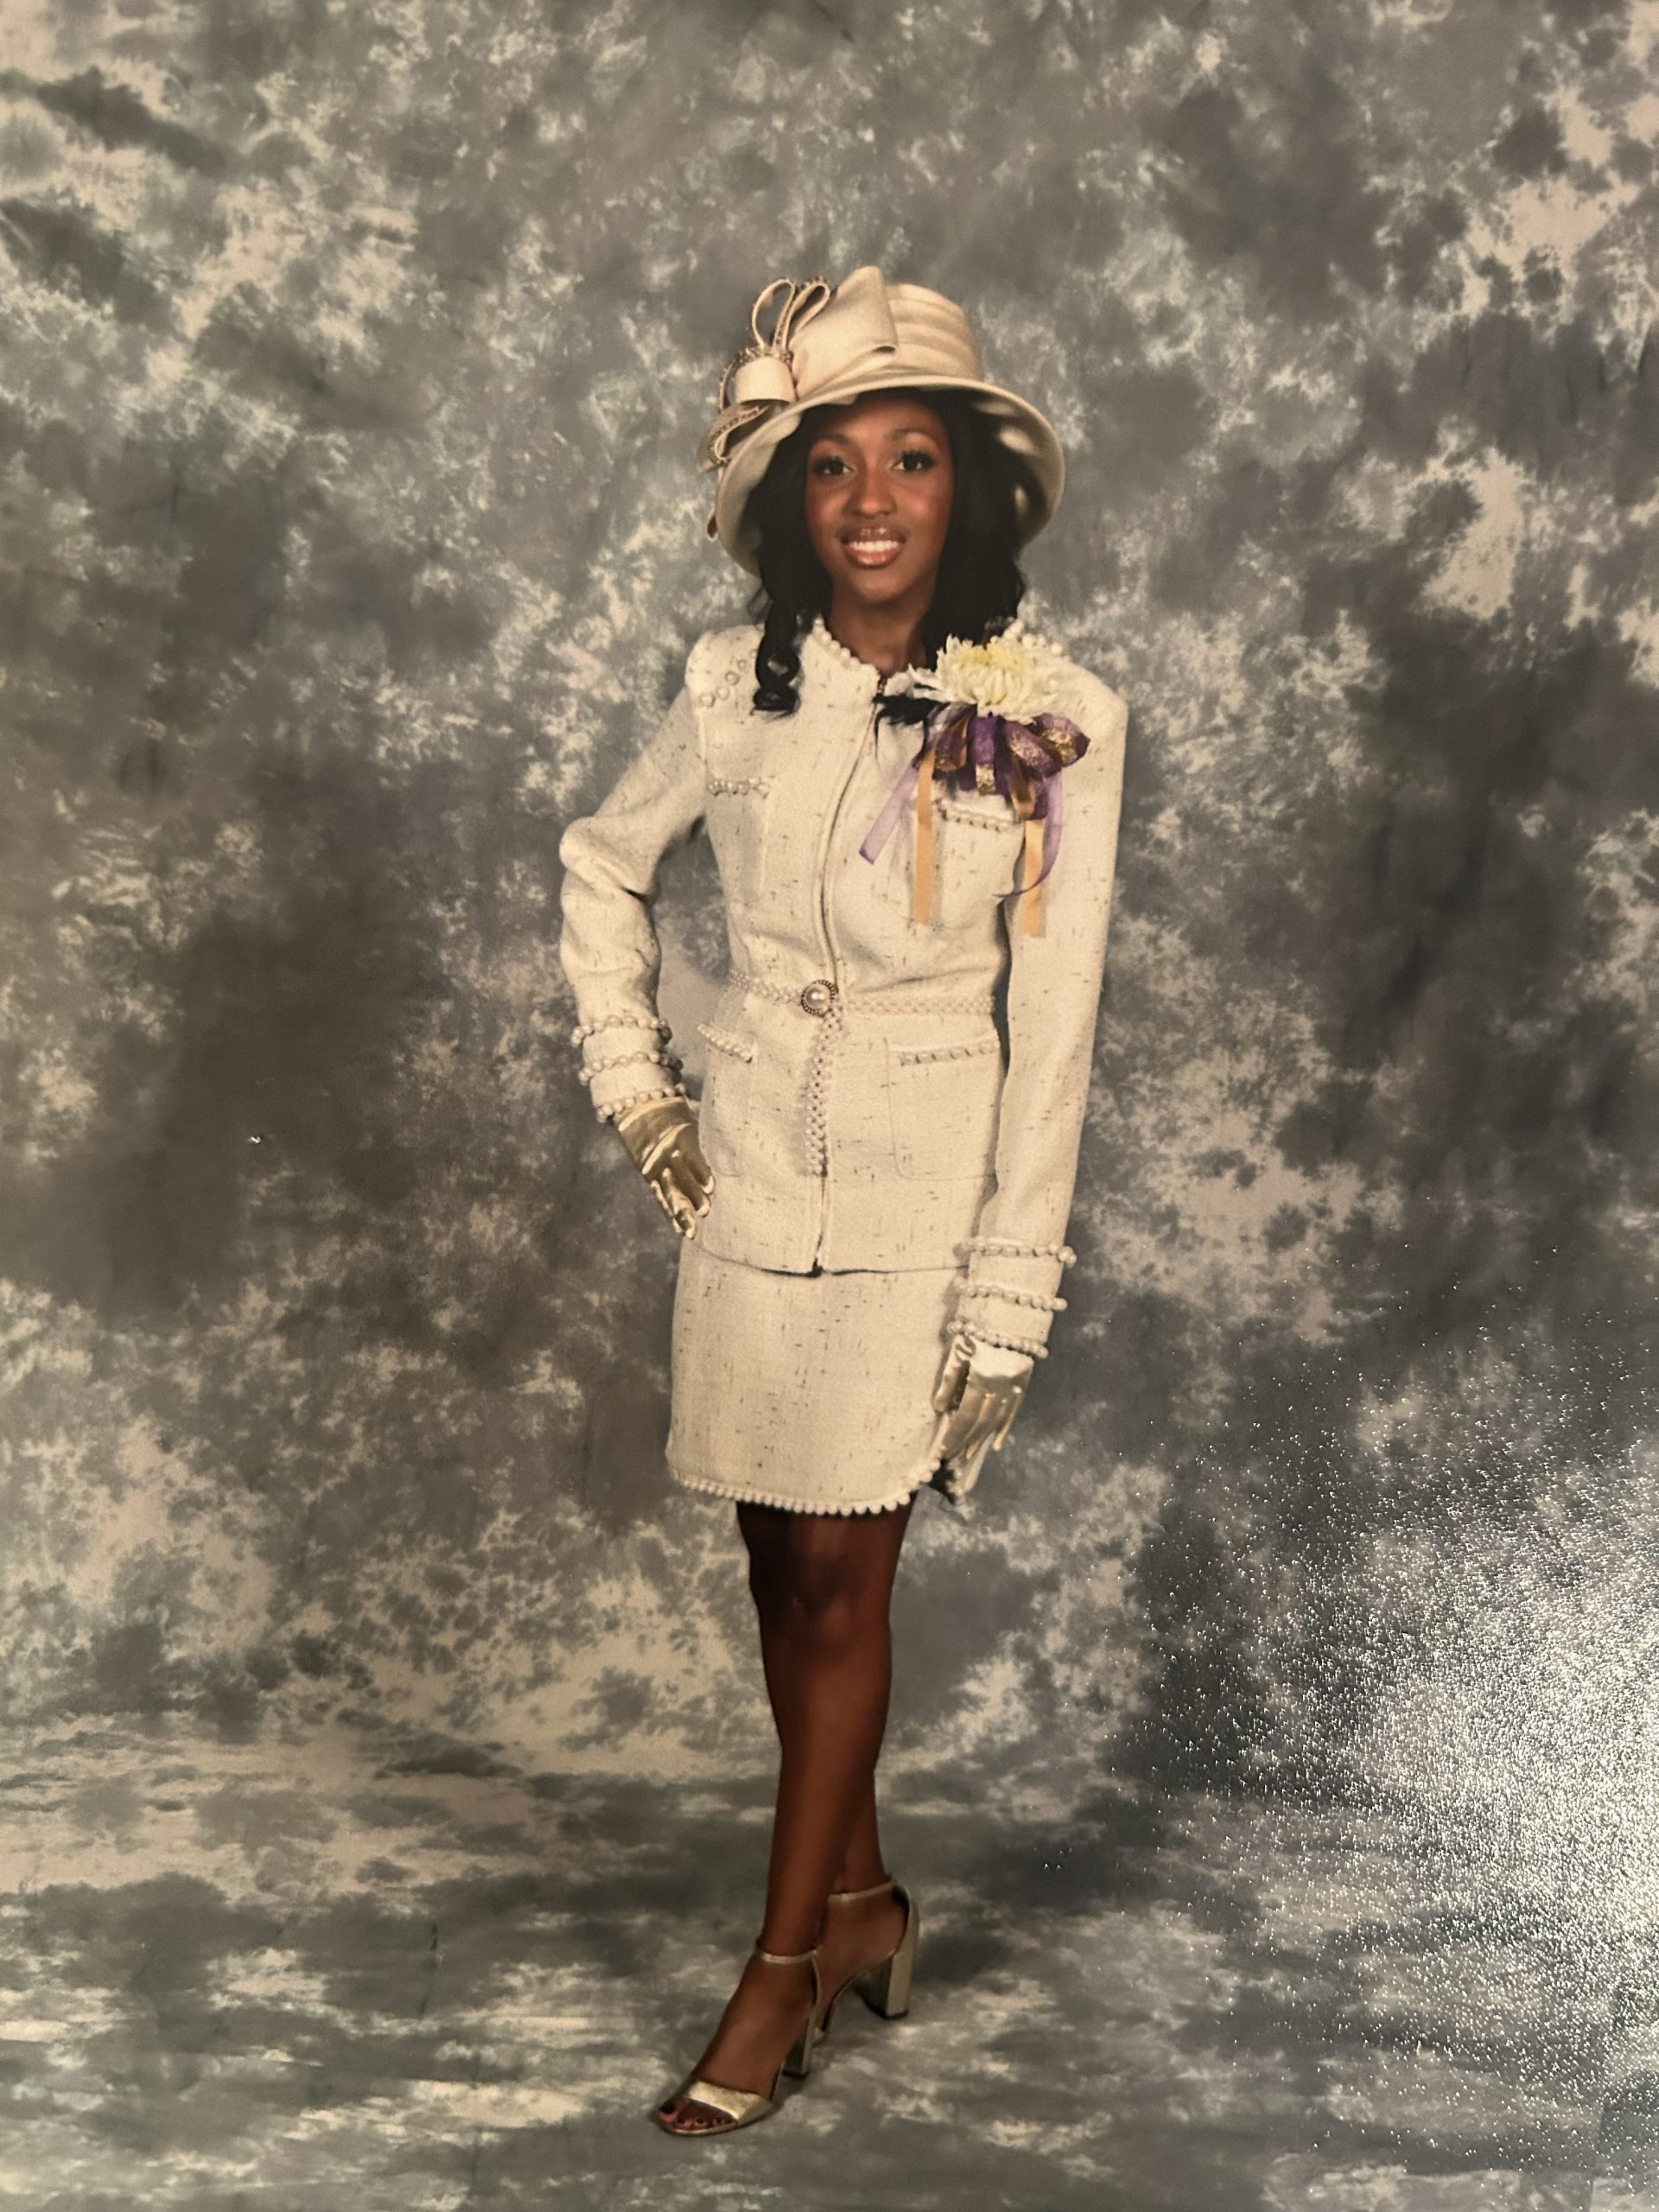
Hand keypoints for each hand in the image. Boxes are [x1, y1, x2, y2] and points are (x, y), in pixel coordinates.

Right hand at [612, 1095, 713, 1237]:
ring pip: (669, 1193)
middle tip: (706, 1212)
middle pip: (680, 1178)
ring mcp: (656, 1167)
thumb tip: (739, 1135)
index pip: (691, 1156)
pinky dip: (669, 1213)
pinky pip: (660, 1197)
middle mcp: (666, 1154)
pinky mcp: (650, 1176)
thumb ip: (709, 1130)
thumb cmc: (676, 1110)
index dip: (700, 1172)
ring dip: (680, 1213)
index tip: (711, 1187)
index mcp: (680, 1136)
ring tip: (691, 1231)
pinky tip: (679, 1229)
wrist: (639, 1106)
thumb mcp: (692, 1114)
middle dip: (692, 1196)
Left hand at [928, 1333, 1033, 1494]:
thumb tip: (939, 1408)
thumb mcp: (958, 1352)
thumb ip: (949, 1381)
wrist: (1010, 1311)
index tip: (943, 1450)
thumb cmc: (977, 1328)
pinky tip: (996, 1443)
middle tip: (953, 1458)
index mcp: (981, 1378)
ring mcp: (1013, 1386)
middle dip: (965, 1441)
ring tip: (968, 1454)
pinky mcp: (1023, 1382)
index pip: (965, 1416)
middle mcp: (999, 1386)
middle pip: (980, 1422)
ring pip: (996, 1420)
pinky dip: (1003, 1429)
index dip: (954, 1435)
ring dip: (981, 1439)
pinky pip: (1013, 1411)